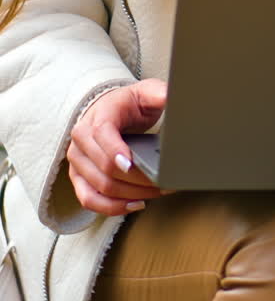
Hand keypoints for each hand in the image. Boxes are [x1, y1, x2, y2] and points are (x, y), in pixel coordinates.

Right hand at [67, 79, 167, 214]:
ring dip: (129, 195)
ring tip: (155, 193)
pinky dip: (112, 207)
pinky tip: (134, 204)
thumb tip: (171, 96)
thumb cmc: (129, 104)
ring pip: (99, 186)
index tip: (132, 164)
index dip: (115, 151)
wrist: (110, 111)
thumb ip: (158, 93)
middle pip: (103, 167)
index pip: (102, 134)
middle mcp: (81, 139)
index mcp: (98, 115)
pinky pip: (89, 199)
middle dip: (136, 179)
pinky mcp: (78, 177)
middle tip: (162, 182)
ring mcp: (77, 160)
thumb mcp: (145, 92)